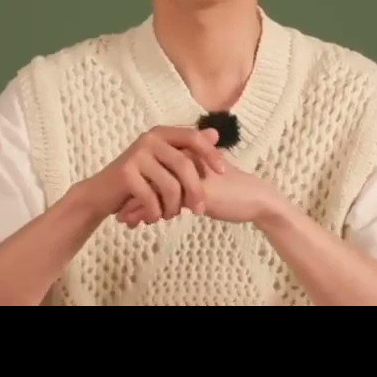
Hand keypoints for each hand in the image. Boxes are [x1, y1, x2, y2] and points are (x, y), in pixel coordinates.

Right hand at [81, 125, 228, 221]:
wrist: (101, 194)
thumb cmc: (139, 180)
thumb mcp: (165, 163)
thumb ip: (188, 150)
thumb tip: (216, 134)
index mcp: (162, 133)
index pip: (194, 138)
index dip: (211, 154)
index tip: (224, 172)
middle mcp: (149, 139)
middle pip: (184, 164)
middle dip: (195, 190)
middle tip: (200, 211)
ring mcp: (136, 155)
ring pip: (170, 186)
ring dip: (173, 207)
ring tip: (170, 216)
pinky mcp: (125, 173)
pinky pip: (152, 198)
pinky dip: (156, 212)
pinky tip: (154, 218)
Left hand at [117, 156, 281, 226]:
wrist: (256, 199)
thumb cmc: (232, 191)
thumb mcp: (204, 182)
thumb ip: (186, 181)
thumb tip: (165, 191)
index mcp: (188, 153)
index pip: (155, 166)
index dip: (140, 183)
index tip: (126, 199)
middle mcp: (186, 159)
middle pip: (149, 176)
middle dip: (132, 195)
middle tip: (120, 213)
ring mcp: (189, 174)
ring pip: (153, 188)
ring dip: (136, 205)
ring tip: (125, 221)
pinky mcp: (195, 190)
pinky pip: (164, 201)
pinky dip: (148, 212)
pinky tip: (138, 223)